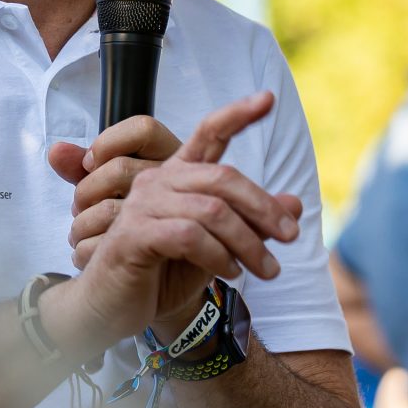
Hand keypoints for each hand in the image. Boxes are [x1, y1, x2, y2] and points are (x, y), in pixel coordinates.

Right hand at [44, 92, 300, 345]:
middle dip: (263, 207)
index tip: (268, 98)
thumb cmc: (162, 274)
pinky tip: (229, 272)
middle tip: (290, 236)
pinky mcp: (132, 235)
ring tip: (267, 269)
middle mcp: (157, 182)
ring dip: (248, 243)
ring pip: (212, 211)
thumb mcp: (216, 248)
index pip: (208, 134)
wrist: (112, 309)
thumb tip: (295, 205)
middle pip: (223, 177)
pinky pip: (189, 236)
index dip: (237, 114)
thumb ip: (250, 224)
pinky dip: (218, 256)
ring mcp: (141, 206)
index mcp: (176, 176)